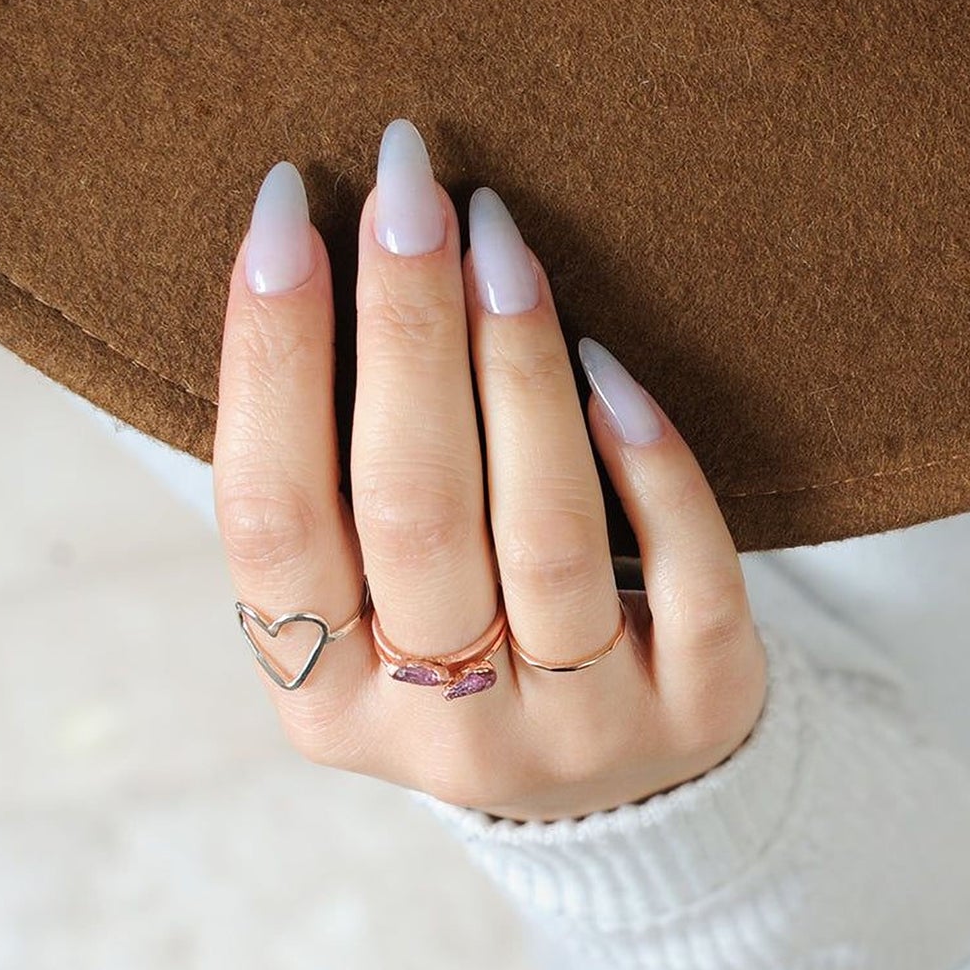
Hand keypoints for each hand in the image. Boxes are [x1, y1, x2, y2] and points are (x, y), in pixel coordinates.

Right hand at [215, 119, 766, 823]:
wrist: (630, 787)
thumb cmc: (475, 643)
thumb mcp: (375, 606)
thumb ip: (338, 492)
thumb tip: (303, 257)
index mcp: (328, 700)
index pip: (272, 517)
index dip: (269, 357)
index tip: (285, 208)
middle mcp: (450, 731)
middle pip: (414, 512)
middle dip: (404, 328)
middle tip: (409, 183)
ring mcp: (583, 728)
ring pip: (548, 535)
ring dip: (517, 366)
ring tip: (502, 240)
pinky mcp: (701, 705)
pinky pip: (685, 571)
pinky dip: (651, 460)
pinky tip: (610, 365)